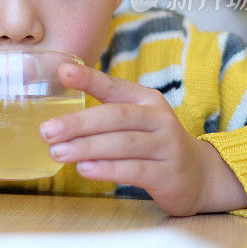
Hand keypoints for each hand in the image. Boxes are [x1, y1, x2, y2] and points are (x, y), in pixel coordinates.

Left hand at [39, 64, 246, 215]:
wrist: (199, 176)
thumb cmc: (153, 142)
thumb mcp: (134, 119)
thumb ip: (104, 110)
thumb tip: (58, 104)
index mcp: (146, 100)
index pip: (114, 86)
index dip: (89, 78)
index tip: (62, 71)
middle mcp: (159, 119)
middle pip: (116, 116)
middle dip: (79, 123)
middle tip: (47, 131)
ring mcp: (166, 147)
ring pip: (123, 144)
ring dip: (87, 147)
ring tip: (58, 152)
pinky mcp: (168, 175)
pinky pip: (134, 170)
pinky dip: (108, 170)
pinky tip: (85, 169)